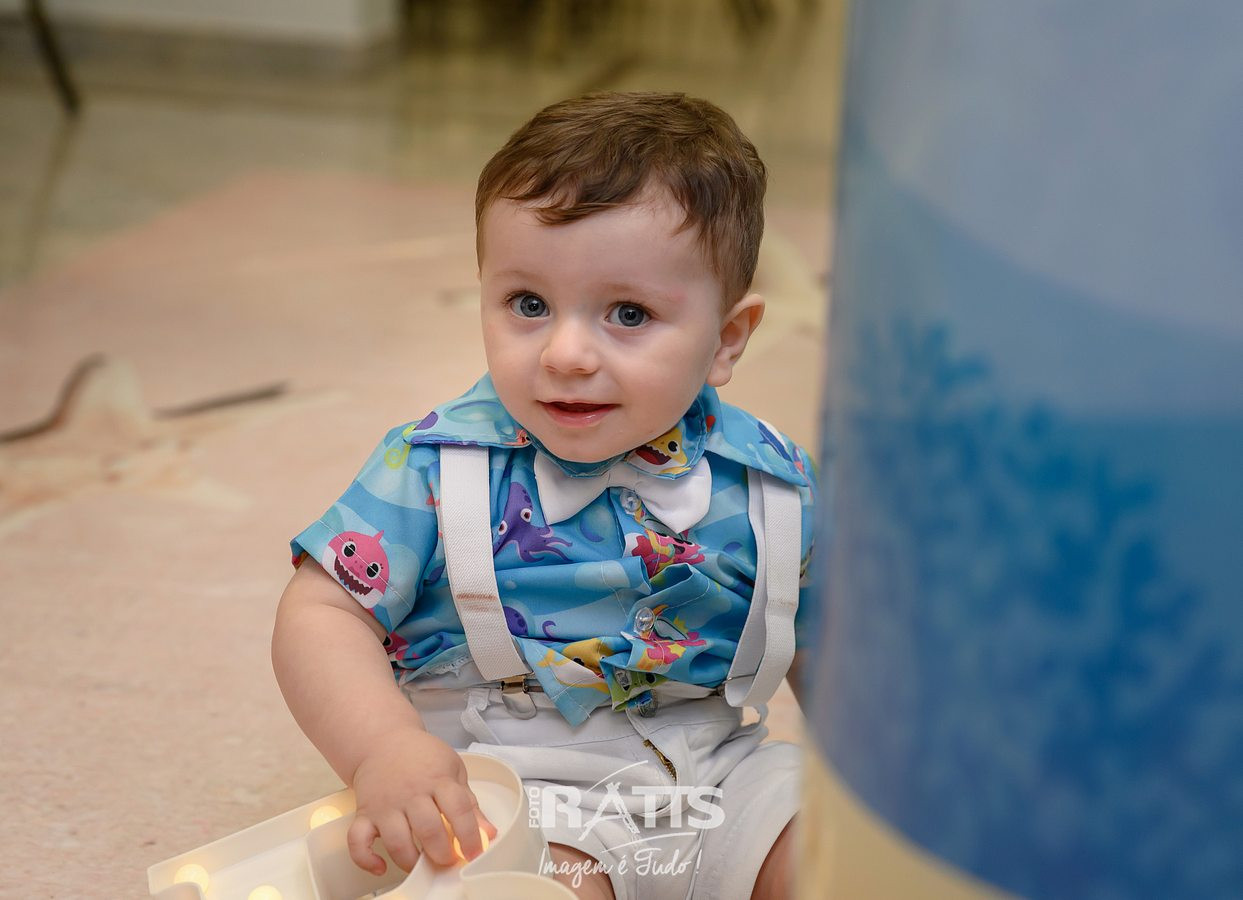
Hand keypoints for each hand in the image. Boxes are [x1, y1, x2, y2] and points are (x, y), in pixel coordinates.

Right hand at [347, 727, 495, 875]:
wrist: (384, 741)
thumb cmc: (422, 758)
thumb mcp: (453, 771)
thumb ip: (470, 805)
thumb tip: (489, 834)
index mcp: (438, 780)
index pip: (459, 809)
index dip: (470, 835)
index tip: (474, 853)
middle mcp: (411, 793)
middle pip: (428, 829)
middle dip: (441, 853)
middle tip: (447, 860)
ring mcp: (386, 805)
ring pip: (396, 841)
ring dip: (411, 861)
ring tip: (421, 865)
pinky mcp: (364, 813)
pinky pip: (357, 840)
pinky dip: (365, 859)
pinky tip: (380, 866)